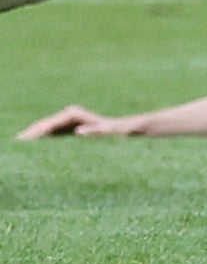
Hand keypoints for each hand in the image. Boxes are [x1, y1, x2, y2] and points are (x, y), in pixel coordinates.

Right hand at [17, 105, 136, 137]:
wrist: (133, 126)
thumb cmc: (125, 131)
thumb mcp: (113, 132)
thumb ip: (98, 132)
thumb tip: (79, 132)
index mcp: (77, 115)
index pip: (50, 125)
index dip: (37, 134)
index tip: (26, 142)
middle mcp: (72, 115)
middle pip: (45, 125)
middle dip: (31, 135)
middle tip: (16, 146)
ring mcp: (72, 121)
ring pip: (47, 129)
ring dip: (34, 137)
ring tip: (20, 148)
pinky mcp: (74, 128)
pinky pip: (53, 133)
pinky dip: (43, 139)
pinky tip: (34, 148)